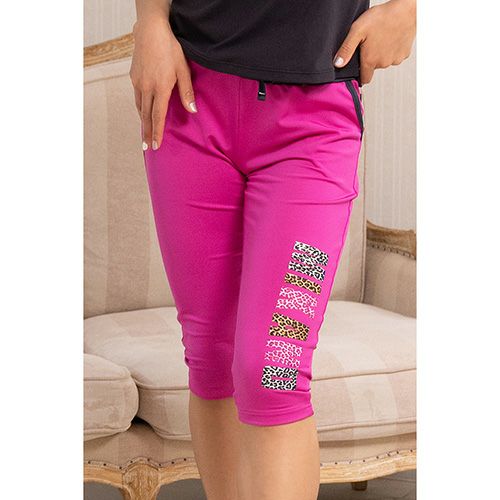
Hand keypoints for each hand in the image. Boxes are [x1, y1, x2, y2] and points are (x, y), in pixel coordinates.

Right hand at [129, 17, 195, 150]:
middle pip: (146, 116)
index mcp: (160, 88)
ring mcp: (138, 83)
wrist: (150, 30)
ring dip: (143, 122)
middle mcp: (146, 88)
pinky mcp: (134, 77)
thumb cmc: (169, 48)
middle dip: (147, 133)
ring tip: (144, 134)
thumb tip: (193, 111)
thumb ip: (187, 92)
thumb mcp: (183, 69)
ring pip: (140, 108)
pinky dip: (140, 109)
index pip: (158, 116)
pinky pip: (137, 98)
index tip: (156, 145)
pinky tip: (143, 113)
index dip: (157, 132)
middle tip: (147, 147)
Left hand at [333, 0, 415, 84]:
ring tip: (381, 38)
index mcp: (370, 60)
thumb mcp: (357, 30)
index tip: (360, 67)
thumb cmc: (383, 17)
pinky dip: (392, 50)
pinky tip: (390, 38)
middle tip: (370, 43)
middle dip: (371, 58)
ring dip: (382, 54)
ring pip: (385, 62)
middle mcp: (383, 63)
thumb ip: (346, 49)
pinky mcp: (404, 54)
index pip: (364, 79)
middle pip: (374, 68)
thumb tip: (338, 63)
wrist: (405, 9)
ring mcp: (395, 59)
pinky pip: (395, 56)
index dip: (361, 74)